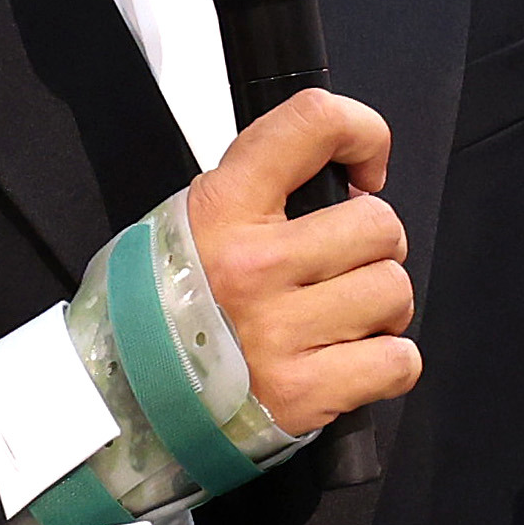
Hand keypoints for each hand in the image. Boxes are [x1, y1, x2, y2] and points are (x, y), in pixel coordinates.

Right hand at [186, 93, 417, 435]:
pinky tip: (346, 362)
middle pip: (378, 224)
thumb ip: (259, 191)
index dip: (361, 133)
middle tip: (339, 269)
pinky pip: (398, 361)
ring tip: (336, 320)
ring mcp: (276, 332)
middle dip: (373, 248)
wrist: (125, 402)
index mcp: (222, 208)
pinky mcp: (300, 392)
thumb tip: (346, 184)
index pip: (312, 123)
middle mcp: (251, 266)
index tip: (364, 169)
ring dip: (380, 309)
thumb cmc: (166, 308)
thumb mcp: (192, 222)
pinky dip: (387, 364)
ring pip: (393, 291)